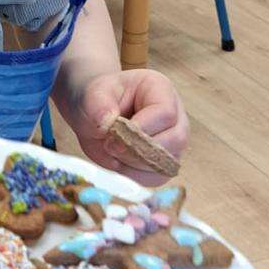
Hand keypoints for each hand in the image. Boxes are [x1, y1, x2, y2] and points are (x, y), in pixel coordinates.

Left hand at [68, 69, 188, 183]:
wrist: (94, 115)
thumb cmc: (98, 100)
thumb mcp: (92, 95)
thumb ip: (98, 106)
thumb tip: (108, 124)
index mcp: (160, 90)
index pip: (165, 114)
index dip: (140, 129)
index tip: (112, 134)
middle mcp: (175, 116)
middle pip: (175, 140)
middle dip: (137, 149)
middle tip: (110, 145)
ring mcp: (173, 142)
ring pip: (166, 163)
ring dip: (133, 164)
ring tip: (112, 151)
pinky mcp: (163, 164)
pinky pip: (157, 178)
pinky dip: (134, 177)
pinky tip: (117, 163)